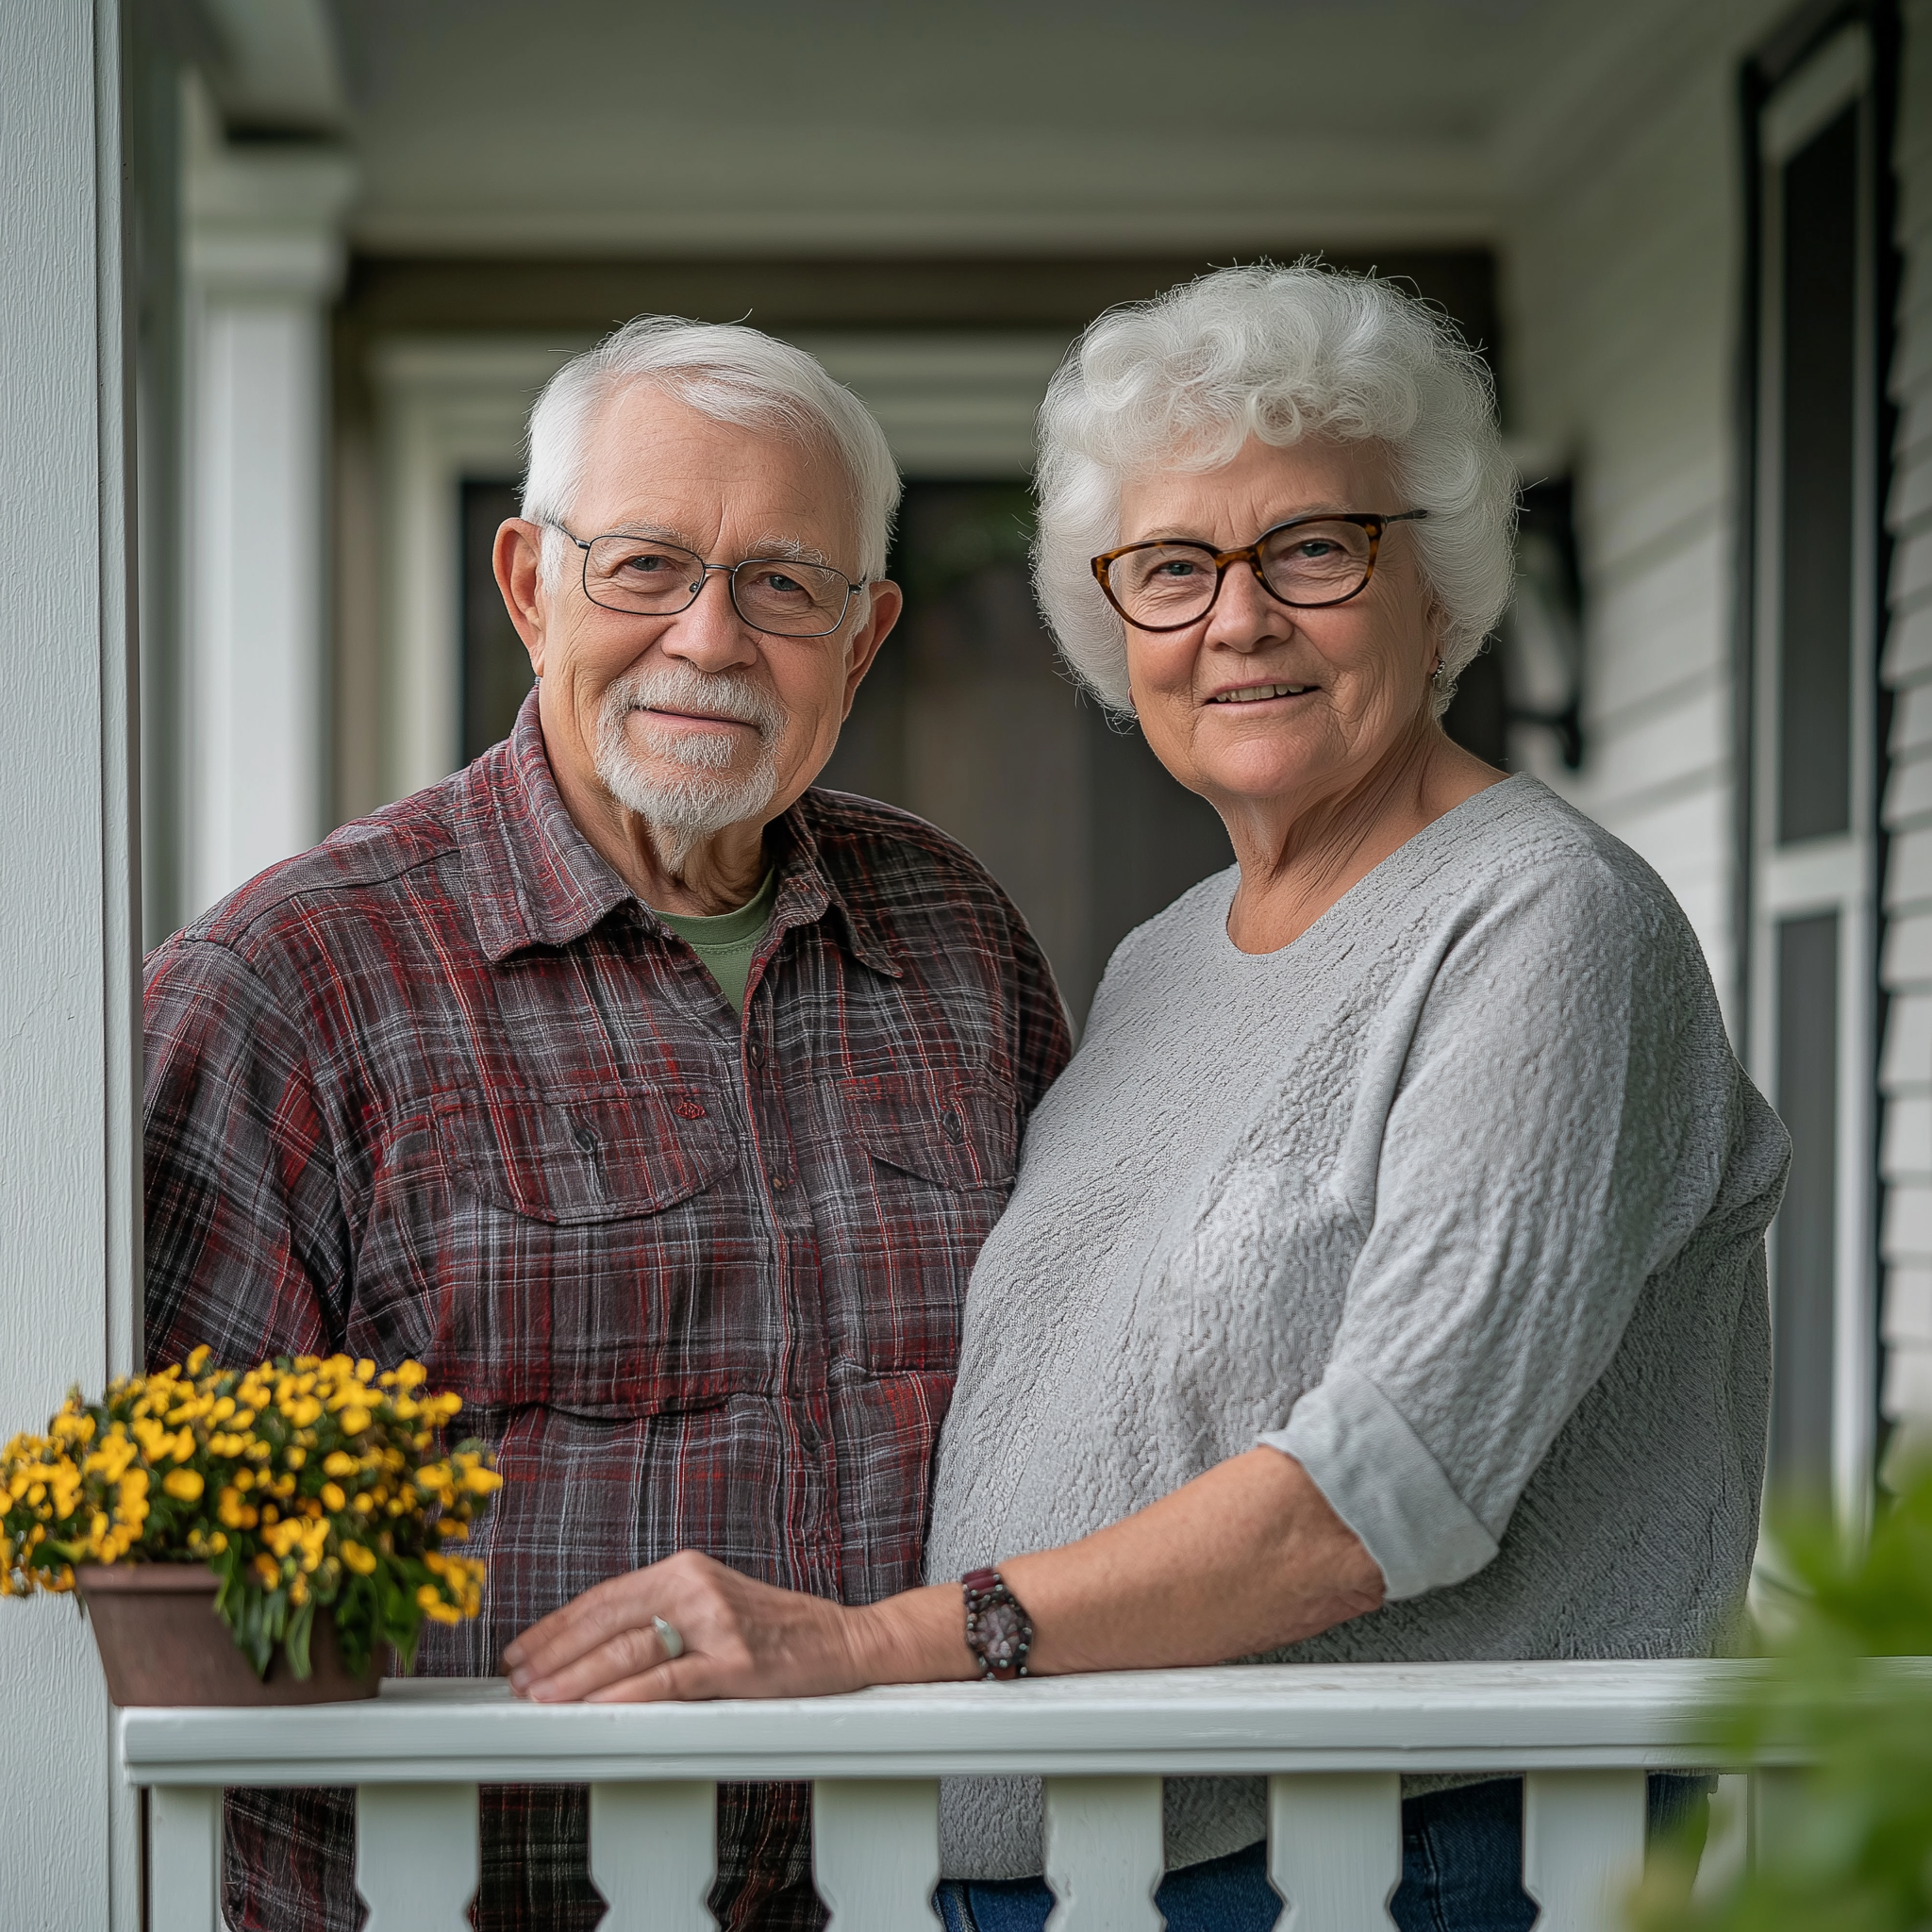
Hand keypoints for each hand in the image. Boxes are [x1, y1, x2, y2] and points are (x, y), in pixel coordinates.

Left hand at [502, 1549, 872, 1702]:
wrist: (842, 1641)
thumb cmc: (773, 1629)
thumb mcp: (712, 1604)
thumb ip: (660, 1616)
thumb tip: (589, 1649)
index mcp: (684, 1570)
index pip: (604, 1597)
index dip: (555, 1626)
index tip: (519, 1651)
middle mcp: (696, 1587)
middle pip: (608, 1622)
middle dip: (554, 1654)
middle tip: (517, 1681)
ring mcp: (718, 1624)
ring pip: (631, 1650)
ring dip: (578, 1677)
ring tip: (543, 1697)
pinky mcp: (738, 1662)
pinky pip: (673, 1678)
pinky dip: (631, 1693)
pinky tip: (599, 1705)